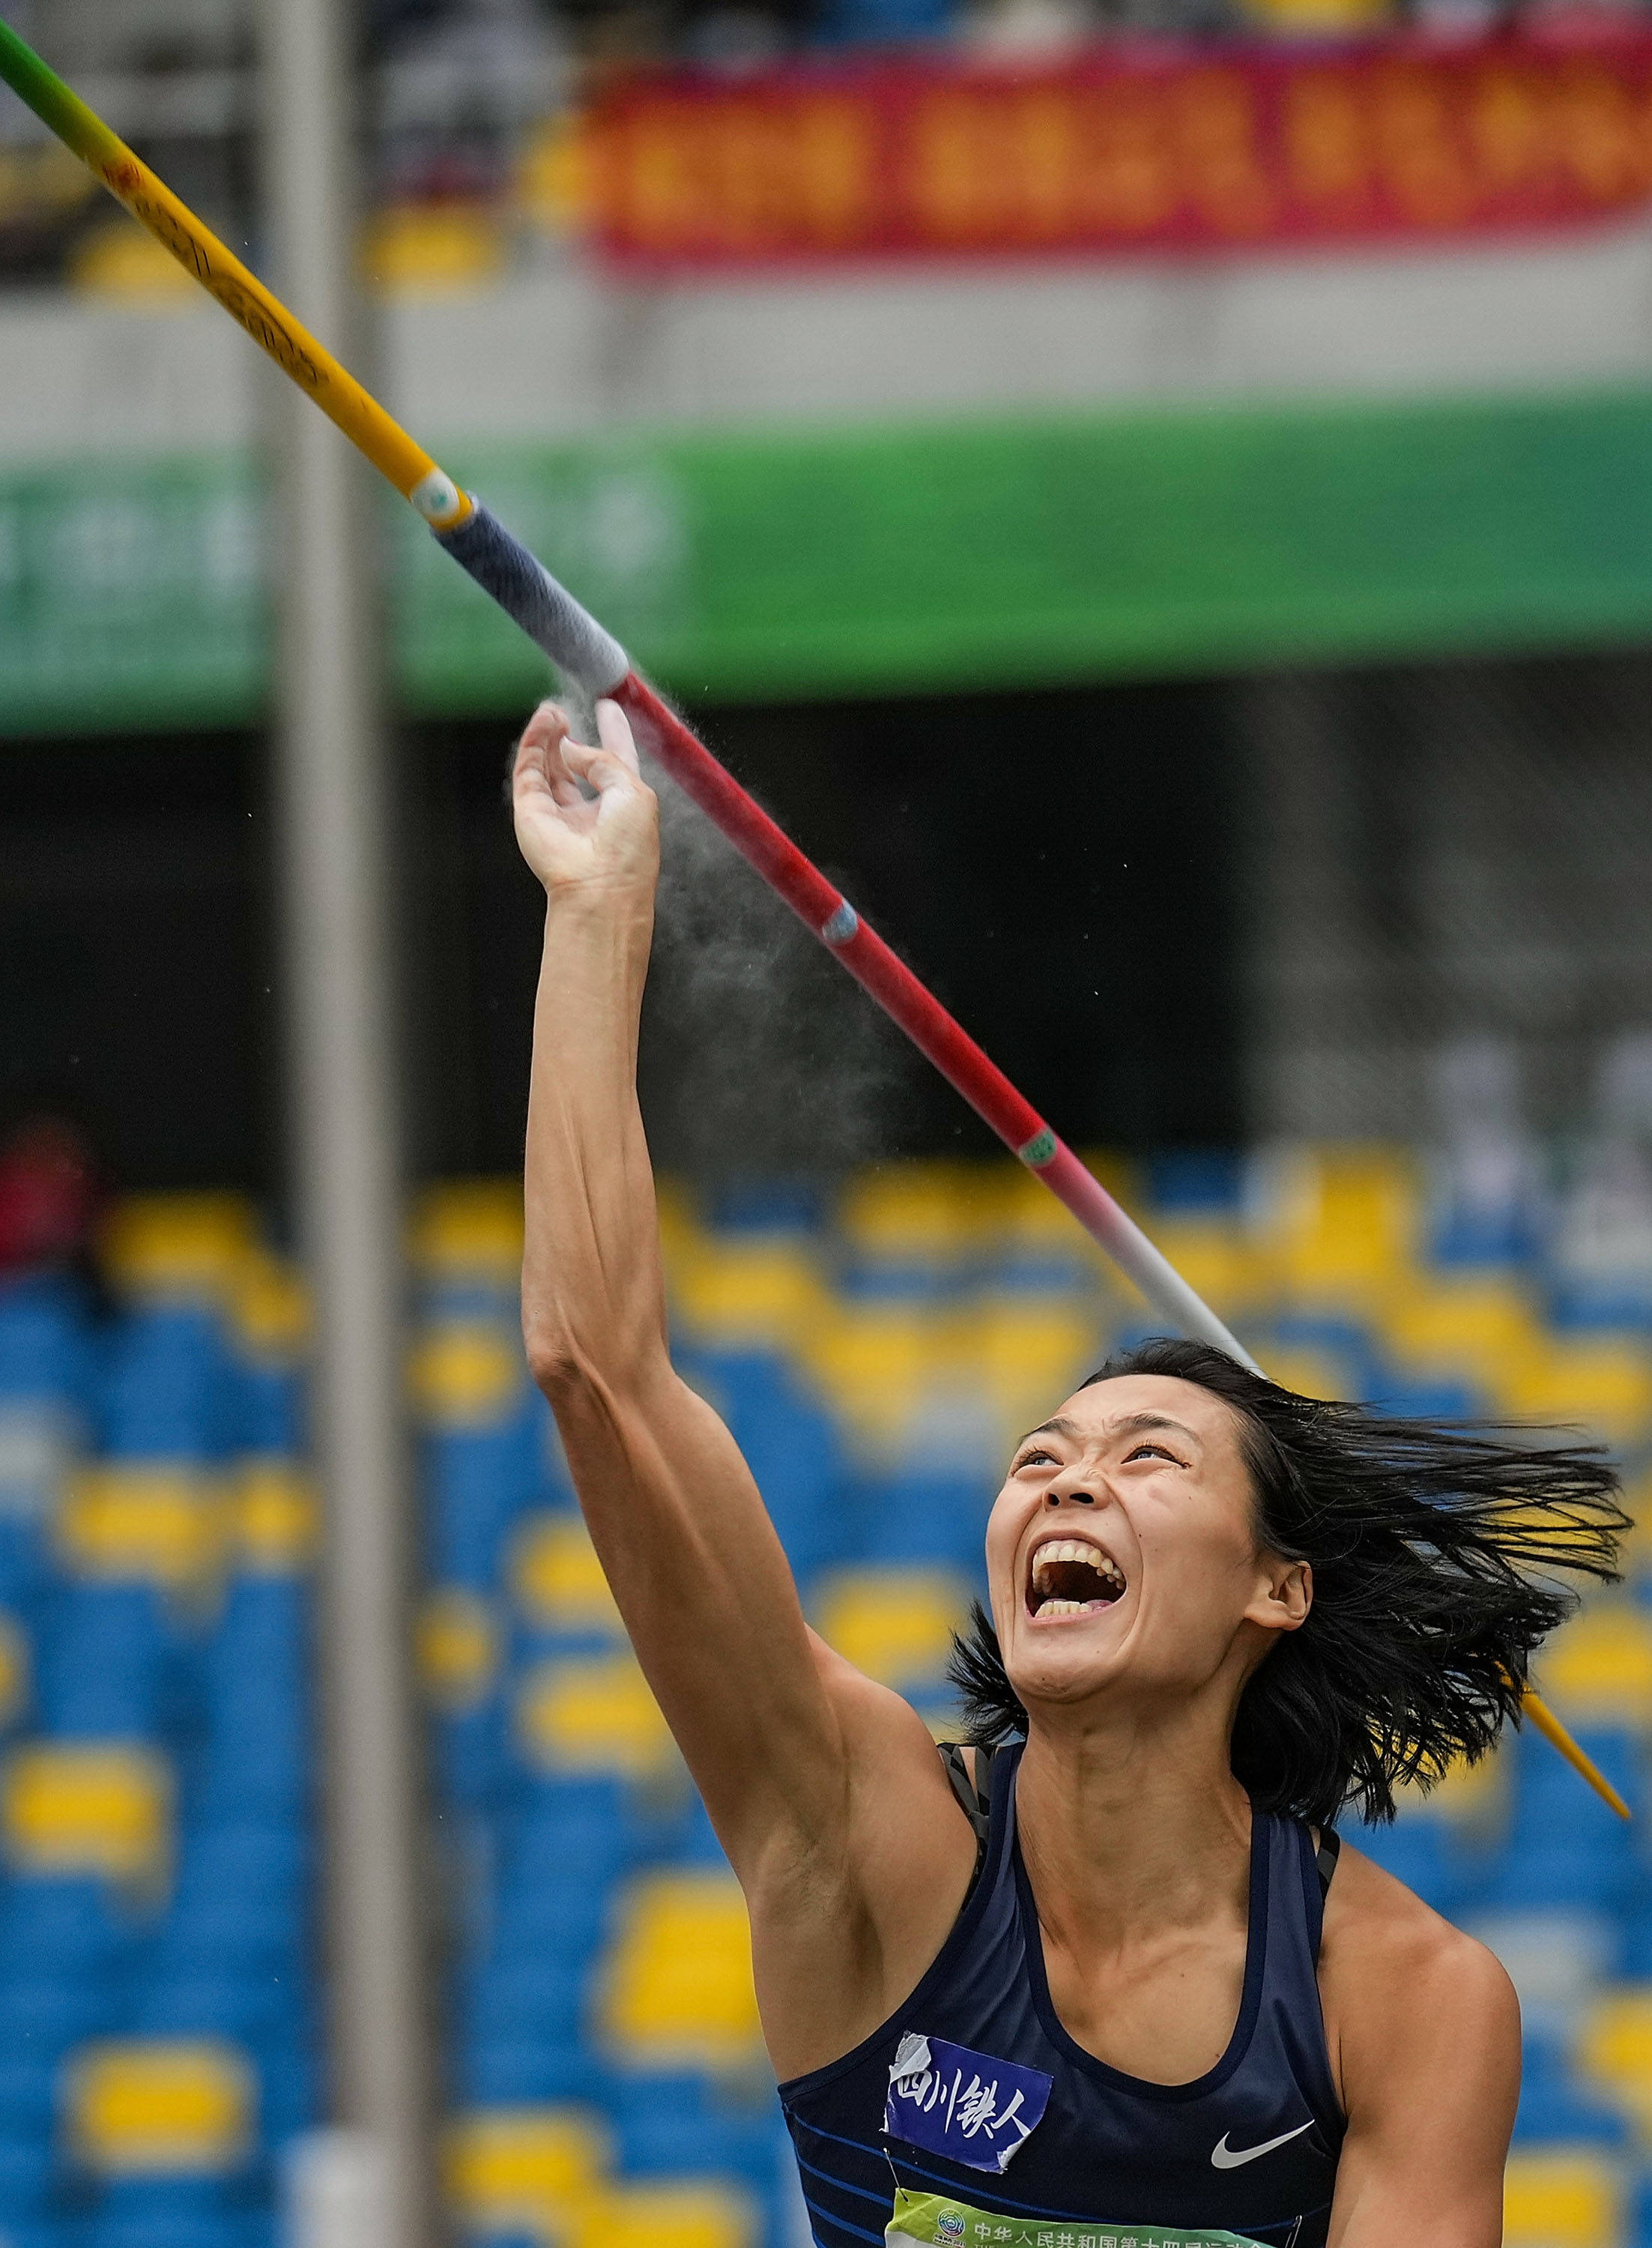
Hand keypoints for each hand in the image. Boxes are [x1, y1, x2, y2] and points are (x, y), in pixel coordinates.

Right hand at [513, 698, 658, 902]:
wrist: (599, 886)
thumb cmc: (627, 847)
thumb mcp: (633, 790)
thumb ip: (605, 760)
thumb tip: (571, 746)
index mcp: (622, 806)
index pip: (615, 763)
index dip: (613, 734)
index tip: (608, 708)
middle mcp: (589, 811)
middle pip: (576, 764)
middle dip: (571, 736)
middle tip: (566, 709)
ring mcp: (558, 812)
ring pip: (549, 764)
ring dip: (551, 735)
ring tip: (553, 712)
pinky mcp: (531, 812)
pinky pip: (529, 768)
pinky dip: (535, 741)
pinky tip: (544, 721)